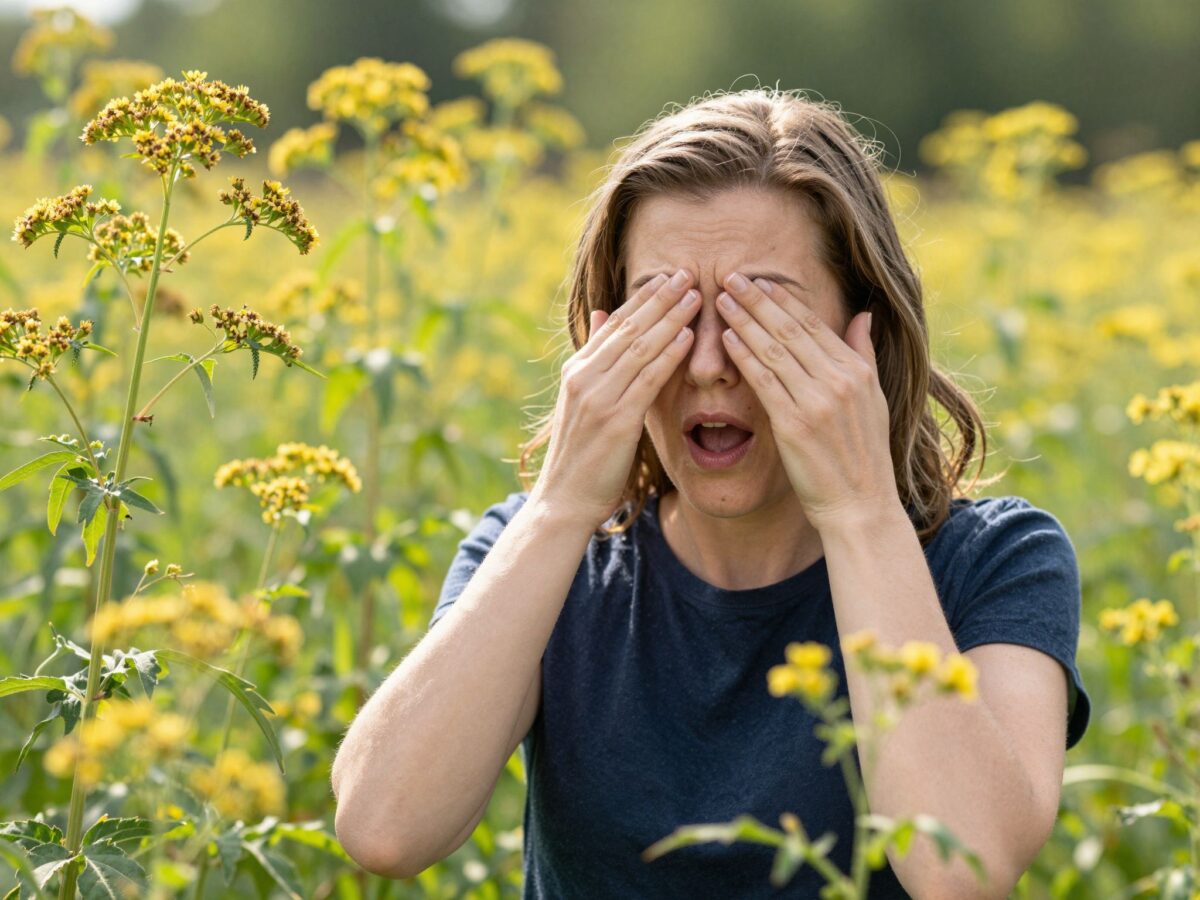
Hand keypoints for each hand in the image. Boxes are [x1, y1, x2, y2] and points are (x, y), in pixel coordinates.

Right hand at [530, 269, 699, 529]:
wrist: (564, 499)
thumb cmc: (580, 454)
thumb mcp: (580, 399)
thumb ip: (594, 357)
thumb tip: (600, 314)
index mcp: (576, 370)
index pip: (614, 324)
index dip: (643, 299)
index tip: (669, 277)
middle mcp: (584, 377)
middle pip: (629, 328)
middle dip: (661, 299)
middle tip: (689, 273)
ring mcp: (598, 397)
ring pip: (640, 348)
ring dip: (671, 319)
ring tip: (696, 296)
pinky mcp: (616, 420)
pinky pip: (647, 379)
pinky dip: (669, 355)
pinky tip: (688, 338)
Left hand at [716, 273, 898, 531]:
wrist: (860, 504)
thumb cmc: (862, 456)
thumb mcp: (874, 399)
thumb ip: (864, 354)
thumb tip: (863, 315)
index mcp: (856, 372)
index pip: (813, 325)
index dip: (783, 300)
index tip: (760, 281)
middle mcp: (839, 380)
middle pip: (790, 330)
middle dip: (758, 300)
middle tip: (731, 277)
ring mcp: (817, 401)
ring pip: (774, 349)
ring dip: (746, 321)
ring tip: (723, 299)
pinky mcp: (795, 424)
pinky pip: (764, 381)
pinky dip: (744, 356)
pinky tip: (727, 339)